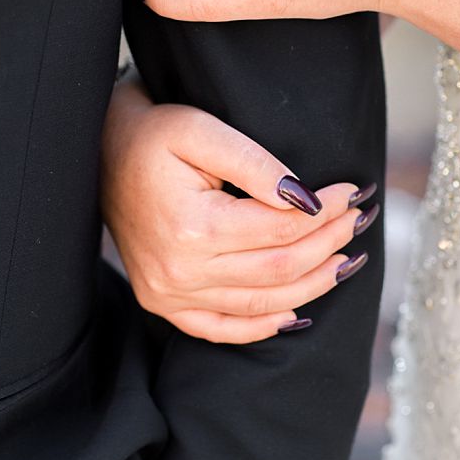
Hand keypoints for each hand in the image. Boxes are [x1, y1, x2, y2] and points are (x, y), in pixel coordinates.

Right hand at [100, 82, 376, 342]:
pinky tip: (297, 314)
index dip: (326, 214)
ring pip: (262, 303)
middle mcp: (179, 272)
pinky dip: (264, 325)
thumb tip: (305, 199)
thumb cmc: (153, 134)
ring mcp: (169, 294)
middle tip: (360, 220)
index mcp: (192, 228)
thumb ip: (257, 164)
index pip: (282, 230)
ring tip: (348, 261)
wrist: (100, 151)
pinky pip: (221, 329)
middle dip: (329, 245)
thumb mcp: (202, 130)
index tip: (351, 191)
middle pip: (280, 270)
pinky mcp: (163, 303)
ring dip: (313, 285)